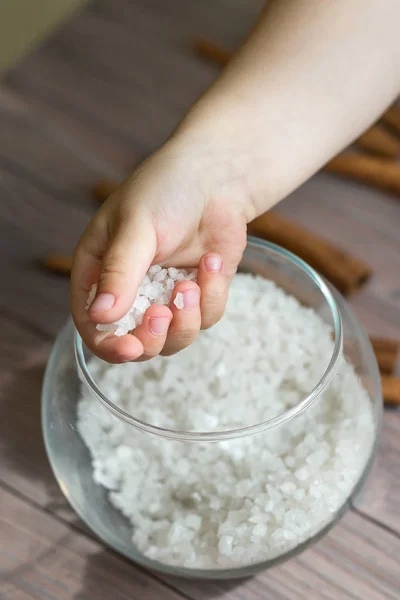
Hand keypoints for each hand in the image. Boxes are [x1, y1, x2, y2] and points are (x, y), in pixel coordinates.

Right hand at [71, 139, 251, 362]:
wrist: (216, 176)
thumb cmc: (165, 190)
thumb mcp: (136, 227)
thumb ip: (119, 272)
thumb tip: (100, 317)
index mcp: (100, 274)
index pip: (94, 325)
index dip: (109, 344)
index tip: (131, 348)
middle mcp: (131, 292)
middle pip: (136, 343)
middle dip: (154, 337)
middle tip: (165, 312)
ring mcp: (167, 296)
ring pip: (176, 338)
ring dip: (187, 318)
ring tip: (191, 281)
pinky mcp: (200, 295)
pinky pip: (207, 316)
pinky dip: (212, 295)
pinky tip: (211, 261)